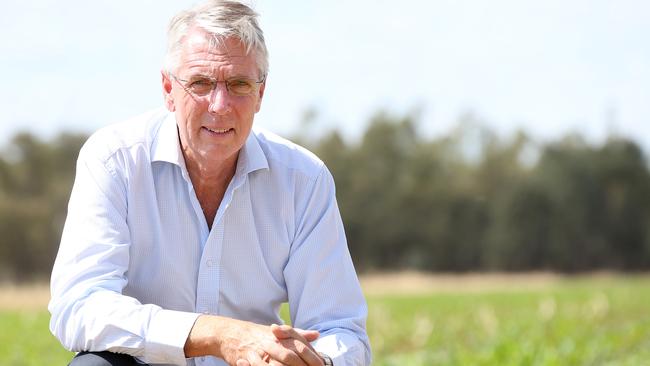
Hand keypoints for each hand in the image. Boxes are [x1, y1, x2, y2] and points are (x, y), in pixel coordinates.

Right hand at [184, 315, 322, 365]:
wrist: (229, 334)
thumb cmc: (255, 334)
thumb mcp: (276, 333)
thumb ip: (297, 335)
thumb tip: (316, 335)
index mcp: (280, 336)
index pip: (300, 347)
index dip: (311, 357)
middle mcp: (271, 342)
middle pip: (290, 357)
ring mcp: (259, 352)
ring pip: (276, 365)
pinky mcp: (248, 360)